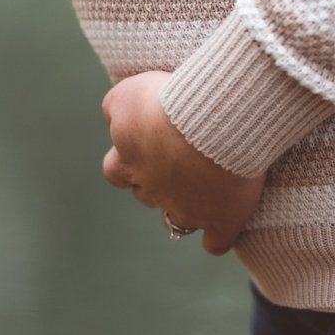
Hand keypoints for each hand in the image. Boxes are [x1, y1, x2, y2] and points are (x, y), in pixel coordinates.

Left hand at [101, 71, 267, 254]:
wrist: (214, 121)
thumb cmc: (171, 102)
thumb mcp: (129, 92)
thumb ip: (115, 105)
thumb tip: (111, 116)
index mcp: (129, 160)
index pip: (115, 170)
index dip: (128, 163)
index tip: (145, 149)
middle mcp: (153, 189)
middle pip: (145, 195)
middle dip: (157, 183)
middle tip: (177, 162)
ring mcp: (187, 209)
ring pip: (175, 221)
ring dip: (184, 209)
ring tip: (200, 193)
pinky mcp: (221, 219)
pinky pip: (215, 242)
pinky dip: (218, 237)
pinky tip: (223, 227)